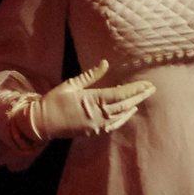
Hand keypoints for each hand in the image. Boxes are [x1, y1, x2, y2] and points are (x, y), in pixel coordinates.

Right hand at [35, 59, 154, 139]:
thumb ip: (90, 76)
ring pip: (121, 115)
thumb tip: (105, 63)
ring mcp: (97, 125)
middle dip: (139, 96)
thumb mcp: (71, 84)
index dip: (135, 89)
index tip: (147, 84)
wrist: (42, 123)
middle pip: (125, 104)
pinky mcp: (94, 131)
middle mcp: (98, 114)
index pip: (120, 94)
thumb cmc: (54, 101)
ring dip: (133, 106)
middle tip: (152, 89)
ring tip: (142, 97)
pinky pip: (114, 125)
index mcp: (92, 100)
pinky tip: (129, 111)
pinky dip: (124, 117)